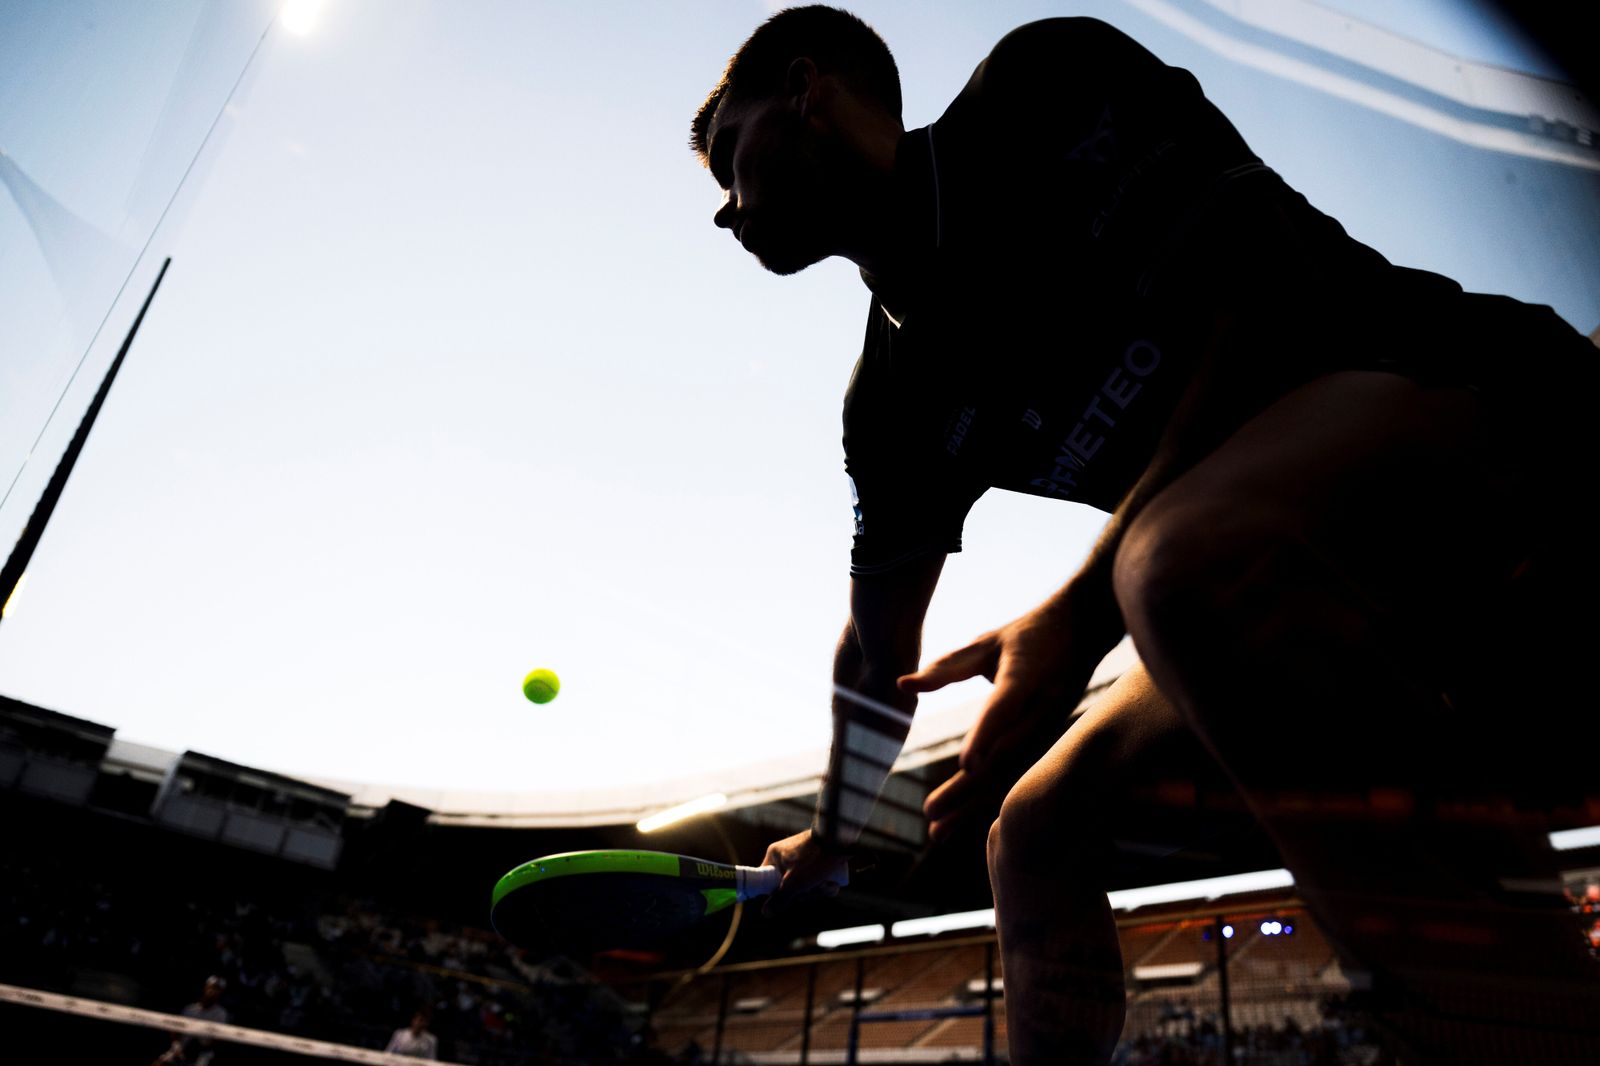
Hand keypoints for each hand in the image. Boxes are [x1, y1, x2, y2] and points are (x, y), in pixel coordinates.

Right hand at [760, 829, 846, 916]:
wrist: (840, 840)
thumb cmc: (813, 860)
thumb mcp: (794, 883)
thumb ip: (780, 898)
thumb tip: (766, 913)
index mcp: (775, 855)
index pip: (767, 880)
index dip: (778, 893)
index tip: (789, 896)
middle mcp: (787, 855)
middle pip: (790, 886)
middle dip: (805, 893)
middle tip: (813, 889)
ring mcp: (803, 857)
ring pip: (806, 884)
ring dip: (818, 890)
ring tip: (826, 883)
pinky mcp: (818, 859)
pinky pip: (816, 877)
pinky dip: (825, 883)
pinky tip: (832, 882)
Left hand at [899, 596, 1115, 840]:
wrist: (1088, 631)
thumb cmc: (1029, 634)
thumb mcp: (987, 643)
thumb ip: (946, 668)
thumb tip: (901, 685)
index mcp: (1025, 677)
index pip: (1003, 709)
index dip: (986, 736)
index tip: (967, 766)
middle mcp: (1041, 710)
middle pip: (1004, 755)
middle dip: (968, 789)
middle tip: (930, 814)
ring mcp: (1050, 730)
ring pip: (1012, 774)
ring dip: (975, 805)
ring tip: (938, 832)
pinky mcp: (1052, 745)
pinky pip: (1021, 778)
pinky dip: (994, 803)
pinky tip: (965, 823)